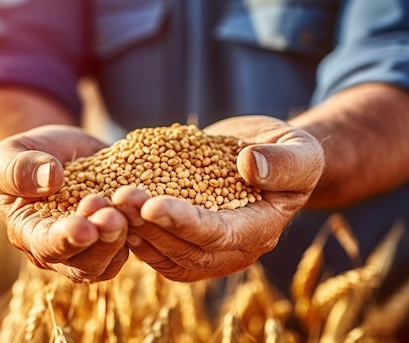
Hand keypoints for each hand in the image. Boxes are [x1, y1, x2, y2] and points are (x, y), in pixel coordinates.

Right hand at [0, 125, 129, 281]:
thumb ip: (19, 169)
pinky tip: (149, 202)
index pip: (47, 246)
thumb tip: (51, 178)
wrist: (57, 152)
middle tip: (114, 216)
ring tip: (130, 207)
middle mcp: (63, 251)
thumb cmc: (25, 155)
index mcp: (29, 235)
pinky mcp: (119, 232)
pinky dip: (144, 225)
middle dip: (102, 242)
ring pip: (113, 259)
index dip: (66, 239)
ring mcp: (94, 245)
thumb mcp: (9, 155)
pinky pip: (136, 239)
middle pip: (85, 264)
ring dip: (124, 237)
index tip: (84, 227)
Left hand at [113, 116, 324, 281]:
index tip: (150, 205)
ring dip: (136, 233)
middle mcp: (235, 250)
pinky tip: (115, 213)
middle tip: (118, 200)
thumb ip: (284, 162)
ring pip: (168, 257)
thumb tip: (250, 164)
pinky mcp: (190, 243)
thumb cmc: (287, 153)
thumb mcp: (300, 150)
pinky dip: (136, 236)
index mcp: (262, 229)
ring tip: (108, 204)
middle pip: (187, 251)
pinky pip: (160, 252)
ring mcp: (211, 252)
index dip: (184, 222)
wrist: (267, 159)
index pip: (219, 234)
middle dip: (149, 227)